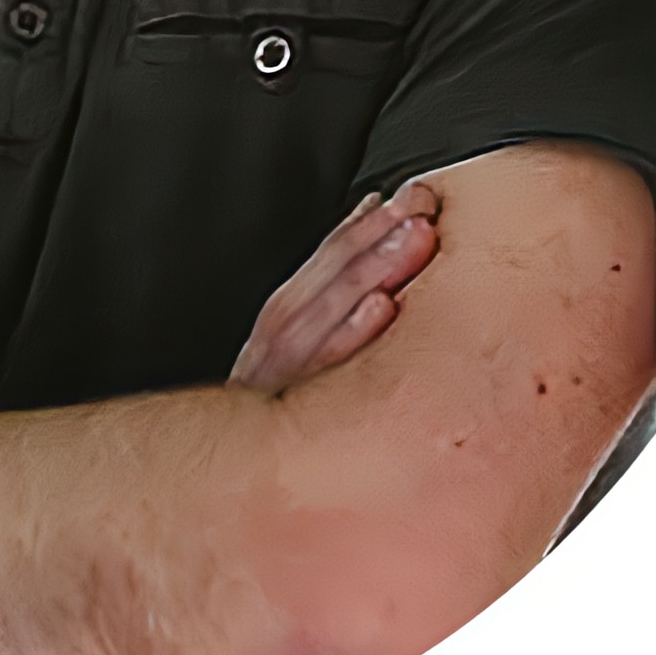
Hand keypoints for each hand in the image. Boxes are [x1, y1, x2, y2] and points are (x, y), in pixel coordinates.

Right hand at [228, 178, 439, 392]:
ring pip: (334, 301)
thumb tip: (374, 220)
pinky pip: (328, 360)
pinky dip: (355, 330)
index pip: (333, 251)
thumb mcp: (298, 336)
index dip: (373, 221)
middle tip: (422, 209)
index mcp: (291, 306)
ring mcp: (287, 360)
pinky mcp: (292, 399)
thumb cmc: (278, 392)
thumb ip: (334, 285)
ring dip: (376, 266)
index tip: (413, 197)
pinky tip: (382, 308)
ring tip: (415, 240)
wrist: (233, 458)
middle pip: (336, 267)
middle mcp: (285, 325)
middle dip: (381, 233)